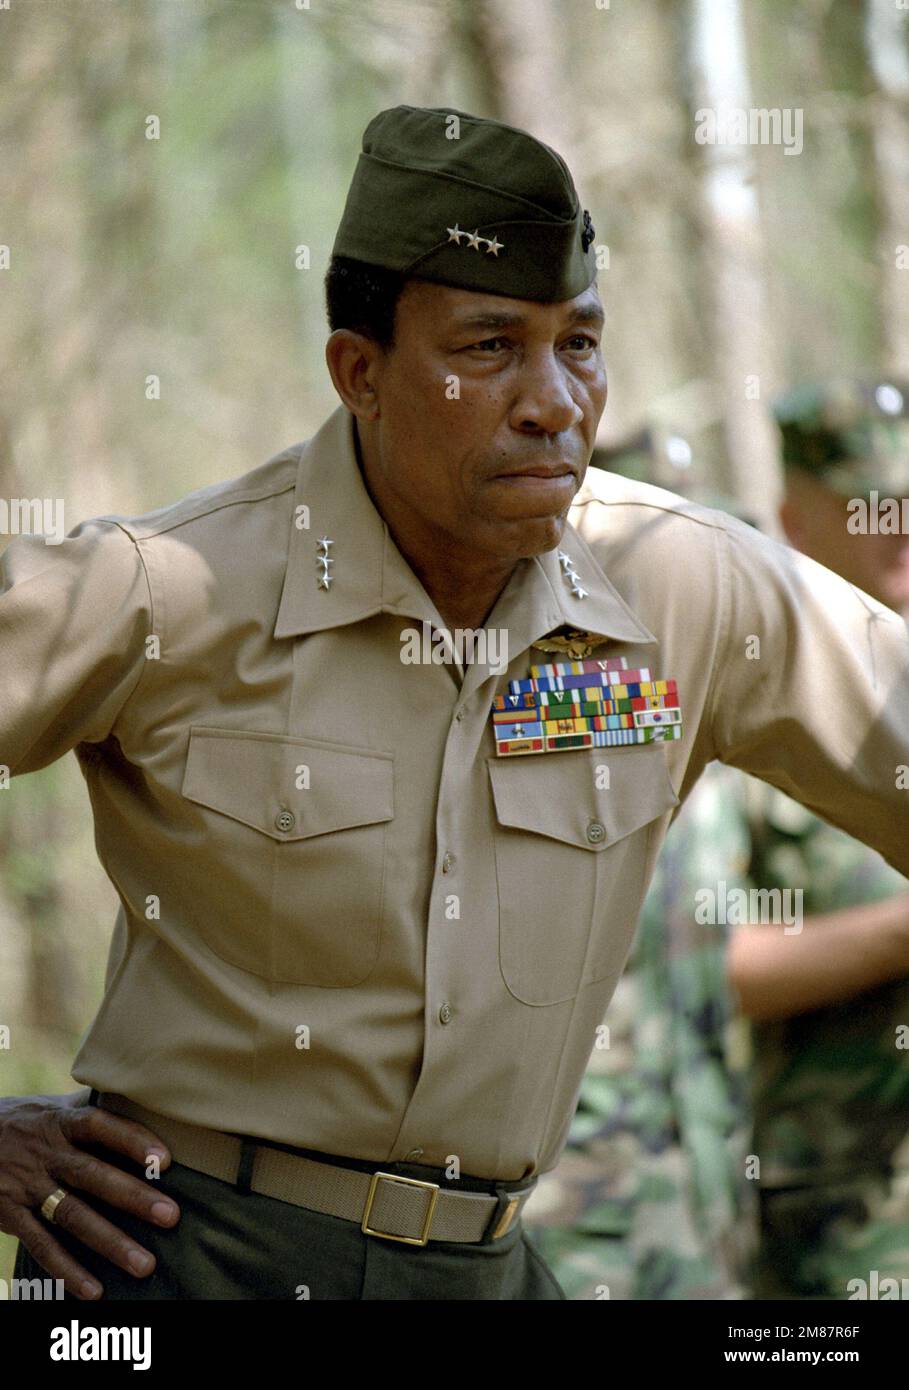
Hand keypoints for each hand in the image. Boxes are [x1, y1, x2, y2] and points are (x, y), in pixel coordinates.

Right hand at [0, 1091, 179, 1298]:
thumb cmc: (25, 1122)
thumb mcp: (52, 1108)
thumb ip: (91, 1112)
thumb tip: (141, 1102)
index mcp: (60, 1121)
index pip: (100, 1125)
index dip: (132, 1139)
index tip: (165, 1159)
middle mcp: (46, 1153)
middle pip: (93, 1175)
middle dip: (133, 1197)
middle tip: (171, 1216)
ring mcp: (27, 1186)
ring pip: (72, 1216)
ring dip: (110, 1242)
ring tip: (144, 1264)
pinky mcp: (10, 1215)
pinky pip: (41, 1245)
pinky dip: (66, 1270)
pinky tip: (94, 1290)